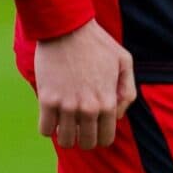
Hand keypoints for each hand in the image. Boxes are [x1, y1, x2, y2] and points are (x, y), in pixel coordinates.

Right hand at [34, 21, 136, 149]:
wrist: (68, 29)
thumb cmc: (98, 44)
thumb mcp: (124, 63)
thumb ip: (127, 92)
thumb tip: (118, 115)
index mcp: (109, 101)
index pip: (106, 138)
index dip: (101, 137)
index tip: (95, 130)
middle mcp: (89, 108)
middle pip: (86, 142)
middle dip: (84, 139)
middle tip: (80, 128)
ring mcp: (66, 105)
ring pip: (64, 140)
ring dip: (65, 136)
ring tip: (65, 124)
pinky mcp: (47, 99)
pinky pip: (45, 130)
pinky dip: (48, 128)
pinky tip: (52, 118)